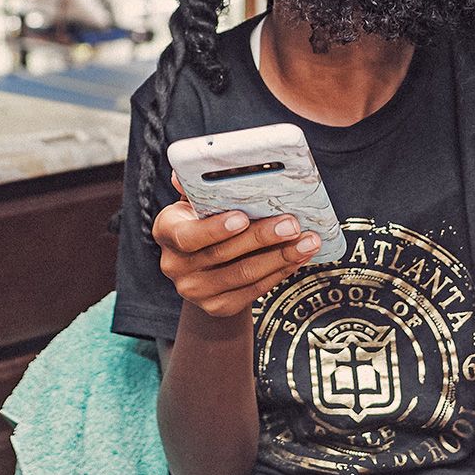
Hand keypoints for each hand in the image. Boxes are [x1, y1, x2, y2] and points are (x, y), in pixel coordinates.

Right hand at [152, 175, 319, 319]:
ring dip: (281, 256)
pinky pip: (255, 289)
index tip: (244, 217)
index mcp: (166, 232)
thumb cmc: (201, 222)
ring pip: (244, 274)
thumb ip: (197, 188)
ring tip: (307, 241)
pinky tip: (298, 257)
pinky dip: (280, 271)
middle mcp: (175, 265)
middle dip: (262, 237)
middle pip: (224, 254)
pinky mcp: (218, 307)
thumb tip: (196, 167)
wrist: (200, 269)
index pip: (189, 235)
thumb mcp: (193, 203)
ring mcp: (196, 291)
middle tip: (292, 224)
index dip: (216, 228)